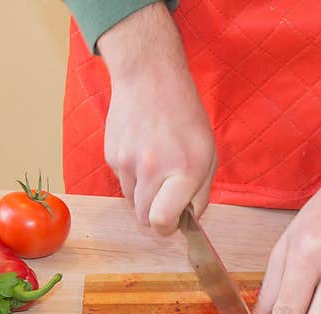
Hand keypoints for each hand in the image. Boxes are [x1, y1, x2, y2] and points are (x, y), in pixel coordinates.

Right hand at [97, 3, 216, 234]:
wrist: (149, 77)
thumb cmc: (184, 115)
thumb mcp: (209, 153)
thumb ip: (201, 192)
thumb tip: (188, 220)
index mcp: (185, 171)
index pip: (162, 222)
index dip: (167, 228)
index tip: (172, 222)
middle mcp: (154, 169)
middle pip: (144, 218)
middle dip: (155, 214)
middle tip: (166, 196)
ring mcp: (128, 163)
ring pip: (131, 201)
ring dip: (143, 193)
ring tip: (155, 165)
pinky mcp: (111, 156)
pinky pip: (122, 181)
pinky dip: (132, 175)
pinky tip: (142, 150)